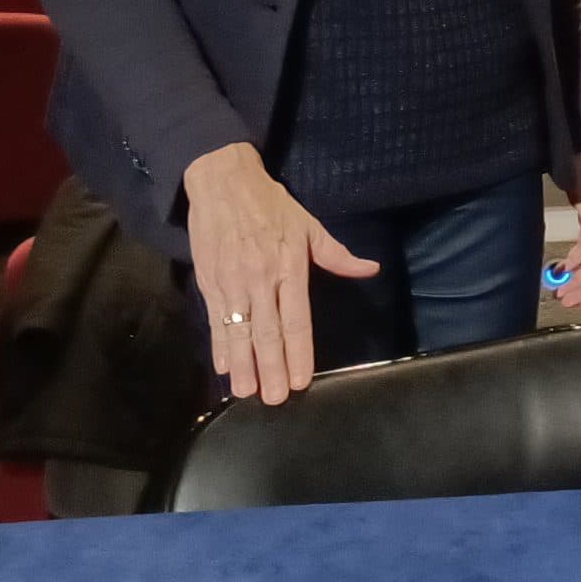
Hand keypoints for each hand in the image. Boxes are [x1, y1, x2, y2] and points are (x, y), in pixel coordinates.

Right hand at [183, 142, 381, 408]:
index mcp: (288, 267)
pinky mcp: (210, 282)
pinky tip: (224, 367)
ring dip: (243, 365)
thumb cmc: (270, 205)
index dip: (298, 351)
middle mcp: (260, 279)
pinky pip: (216, 320)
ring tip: (246, 393)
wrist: (223, 181)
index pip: (296, 319)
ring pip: (238, 331)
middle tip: (274, 400)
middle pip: (267, 332)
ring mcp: (232, 283)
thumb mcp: (308, 225)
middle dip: (271, 368)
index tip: (301, 380)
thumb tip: (370, 269)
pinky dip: (219, 345)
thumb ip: (336, 255)